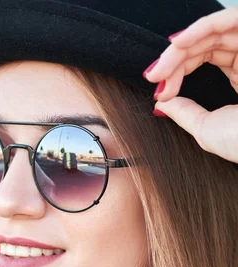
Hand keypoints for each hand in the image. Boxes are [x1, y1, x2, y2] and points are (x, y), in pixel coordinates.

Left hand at [143, 7, 237, 163]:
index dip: (177, 70)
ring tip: (161, 65)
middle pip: (204, 43)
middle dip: (173, 59)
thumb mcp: (206, 129)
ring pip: (212, 31)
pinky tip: (178, 43)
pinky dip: (201, 28)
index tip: (159, 89)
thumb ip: (184, 113)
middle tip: (153, 75)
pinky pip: (229, 21)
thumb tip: (161, 104)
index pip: (203, 59)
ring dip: (182, 46)